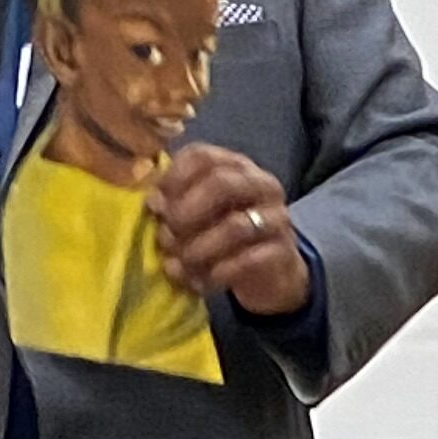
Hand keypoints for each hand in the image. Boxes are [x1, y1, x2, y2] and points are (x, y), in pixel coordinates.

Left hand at [150, 144, 313, 319]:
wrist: (271, 274)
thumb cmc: (226, 237)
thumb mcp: (201, 215)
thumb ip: (176, 202)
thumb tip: (154, 201)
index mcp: (236, 167)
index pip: (202, 155)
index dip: (172, 178)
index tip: (155, 205)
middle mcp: (261, 184)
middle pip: (221, 183)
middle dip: (186, 211)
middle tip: (167, 234)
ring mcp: (276, 217)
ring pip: (234, 227)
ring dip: (197, 249)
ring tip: (178, 265)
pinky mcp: (283, 252)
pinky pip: (247, 260)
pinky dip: (217, 273)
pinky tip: (199, 283)